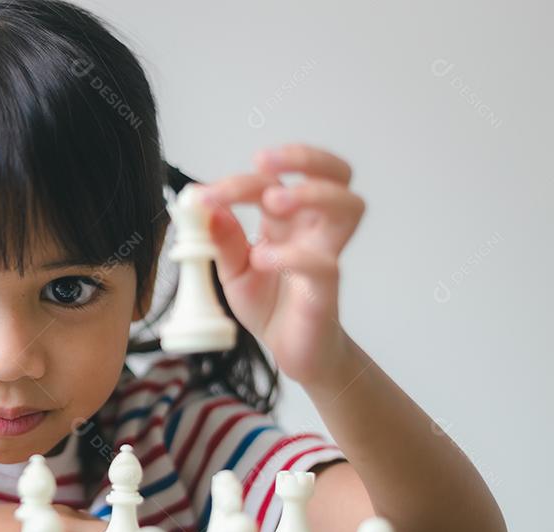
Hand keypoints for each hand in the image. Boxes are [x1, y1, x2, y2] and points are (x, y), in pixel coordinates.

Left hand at [200, 144, 364, 386]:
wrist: (292, 352)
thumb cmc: (270, 305)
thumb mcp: (232, 271)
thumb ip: (222, 242)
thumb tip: (206, 209)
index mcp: (287, 220)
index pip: (272, 181)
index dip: (238, 182)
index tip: (204, 195)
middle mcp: (312, 230)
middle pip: (335, 173)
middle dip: (303, 156)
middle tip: (263, 160)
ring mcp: (325, 255)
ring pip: (350, 206)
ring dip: (313, 193)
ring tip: (273, 200)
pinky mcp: (327, 289)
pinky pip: (324, 263)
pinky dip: (294, 255)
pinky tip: (265, 259)